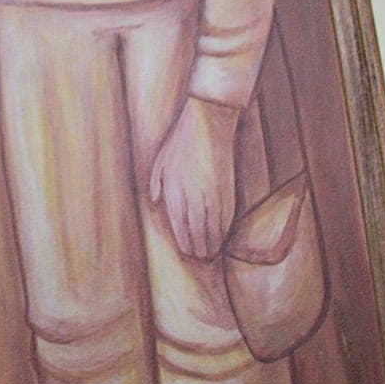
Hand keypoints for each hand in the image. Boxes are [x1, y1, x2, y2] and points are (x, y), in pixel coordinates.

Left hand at [148, 97, 239, 258]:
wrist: (209, 125)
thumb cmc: (181, 142)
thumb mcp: (160, 161)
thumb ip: (156, 184)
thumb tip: (156, 202)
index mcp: (174, 190)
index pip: (180, 224)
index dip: (184, 241)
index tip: (187, 251)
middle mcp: (193, 196)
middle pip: (197, 230)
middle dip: (198, 246)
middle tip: (200, 258)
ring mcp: (212, 194)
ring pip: (213, 227)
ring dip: (212, 242)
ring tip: (211, 253)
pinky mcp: (227, 189)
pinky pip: (226, 216)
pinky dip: (224, 229)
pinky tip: (223, 236)